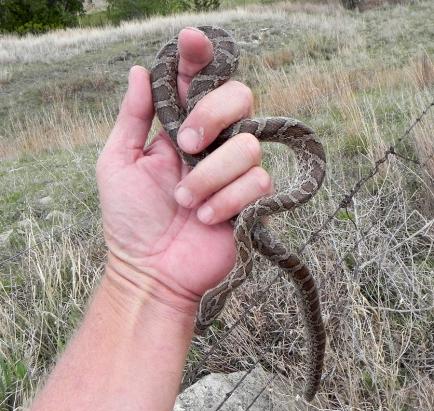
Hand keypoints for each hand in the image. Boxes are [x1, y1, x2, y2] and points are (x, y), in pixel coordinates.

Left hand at [96, 27, 271, 315]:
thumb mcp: (118, 163)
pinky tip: (205, 219)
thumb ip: (133, 117)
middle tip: (185, 147)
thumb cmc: (130, 220)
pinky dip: (226, 201)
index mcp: (181, 130)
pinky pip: (257, 183)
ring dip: (210, 177)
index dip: (199, 57)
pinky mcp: (252, 200)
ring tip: (185, 202)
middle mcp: (213, 144)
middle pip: (240, 97)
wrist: (152, 269)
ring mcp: (234, 172)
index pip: (199, 81)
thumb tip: (139, 70)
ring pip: (248, 147)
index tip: (190, 42)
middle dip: (212, 117)